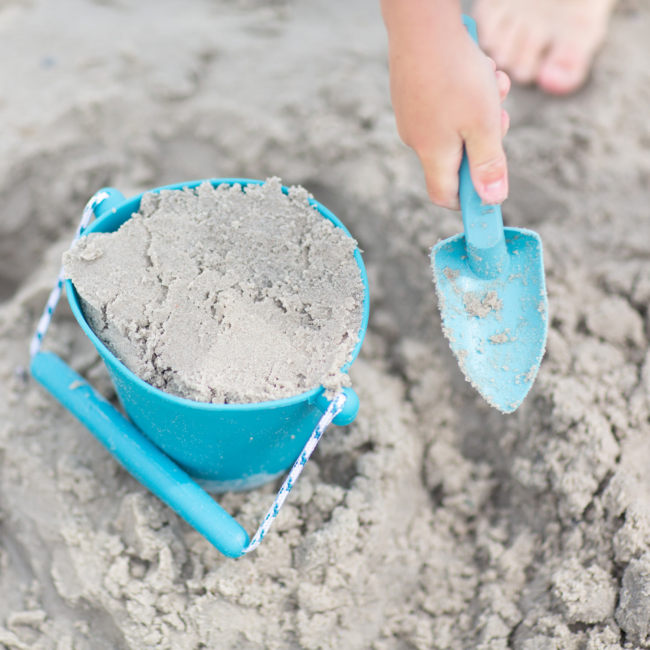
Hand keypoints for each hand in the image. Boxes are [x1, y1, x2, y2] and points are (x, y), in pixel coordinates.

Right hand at [383, 0, 510, 209]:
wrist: (421, 24)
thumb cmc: (455, 74)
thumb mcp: (484, 124)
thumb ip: (489, 164)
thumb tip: (493, 200)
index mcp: (432, 154)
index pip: (444, 196)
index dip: (468, 199)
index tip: (490, 187)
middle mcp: (416, 139)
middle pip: (456, 159)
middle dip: (484, 141)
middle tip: (499, 116)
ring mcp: (411, 115)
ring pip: (455, 127)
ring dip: (480, 112)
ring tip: (491, 81)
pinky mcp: (411, 95)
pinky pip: (444, 107)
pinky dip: (464, 94)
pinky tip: (474, 69)